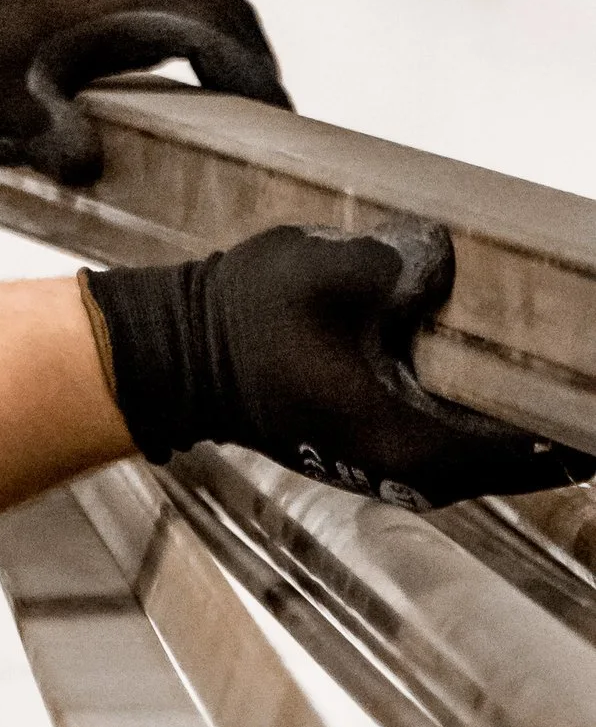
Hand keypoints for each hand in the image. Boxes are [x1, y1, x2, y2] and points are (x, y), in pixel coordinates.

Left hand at [0, 0, 288, 185]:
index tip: (285, 122)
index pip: (218, 21)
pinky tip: (196, 104)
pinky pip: (165, 19)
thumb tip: (90, 166)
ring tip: (250, 126)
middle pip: (220, 13)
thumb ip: (47, 138)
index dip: (261, 72)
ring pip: (195, 14)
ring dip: (226, 60)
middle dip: (256, 68)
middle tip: (281, 132)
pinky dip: (193, 55)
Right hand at [89, 214, 593, 506]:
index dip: (583, 419)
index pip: (536, 446)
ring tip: (553, 364)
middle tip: (585, 365)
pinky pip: (451, 434)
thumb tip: (445, 256)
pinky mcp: (370, 444)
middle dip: (559, 414)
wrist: (173, 354)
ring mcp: (390, 463)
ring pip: (485, 447)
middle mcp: (413, 470)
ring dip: (519, 412)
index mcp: (417, 442)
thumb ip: (405, 261)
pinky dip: (479, 407)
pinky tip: (488, 363)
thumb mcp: (332, 272)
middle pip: (521, 455)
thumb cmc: (242, 326)